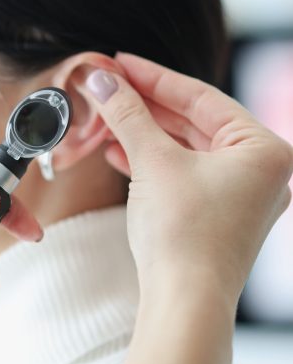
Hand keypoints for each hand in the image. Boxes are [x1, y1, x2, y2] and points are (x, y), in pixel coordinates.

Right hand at [81, 53, 292, 363]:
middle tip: (107, 85)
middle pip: (192, 120)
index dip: (153, 76)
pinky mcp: (217, 212)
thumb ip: (127, 113)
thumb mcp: (153, 161)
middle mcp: (261, 169)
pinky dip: (150, 159)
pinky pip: (182, 172)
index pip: (201, 96)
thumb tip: (100, 78)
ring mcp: (240, 193)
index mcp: (264, 148)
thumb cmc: (183, 233)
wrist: (184, 301)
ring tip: (105, 116)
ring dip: (143, 131)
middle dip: (144, 104)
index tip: (118, 62)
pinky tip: (117, 150)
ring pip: (184, 147)